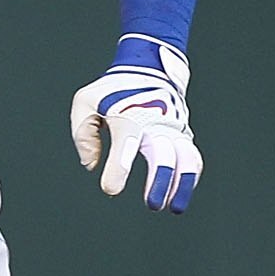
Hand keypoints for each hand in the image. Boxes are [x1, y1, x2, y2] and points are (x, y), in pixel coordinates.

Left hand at [70, 44, 200, 211]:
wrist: (150, 67)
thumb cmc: (112, 89)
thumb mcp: (86, 101)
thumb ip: (83, 133)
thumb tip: (91, 165)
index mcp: (129, 115)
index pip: (126, 144)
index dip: (119, 168)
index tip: (110, 189)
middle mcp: (155, 123)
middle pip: (164, 154)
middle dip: (161, 181)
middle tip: (153, 205)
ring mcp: (173, 128)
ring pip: (186, 158)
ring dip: (183, 184)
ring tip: (175, 208)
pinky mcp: (182, 134)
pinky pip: (191, 158)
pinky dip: (189, 177)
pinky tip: (180, 196)